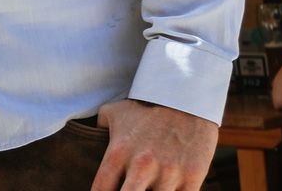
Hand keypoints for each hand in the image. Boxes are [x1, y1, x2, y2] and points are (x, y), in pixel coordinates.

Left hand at [90, 99, 215, 190]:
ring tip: (148, 189)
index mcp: (118, 152)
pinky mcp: (192, 177)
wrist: (187, 99)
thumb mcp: (115, 112)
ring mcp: (168, 173)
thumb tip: (89, 140)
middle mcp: (141, 165)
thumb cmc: (147, 108)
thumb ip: (99, 129)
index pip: (101, 190)